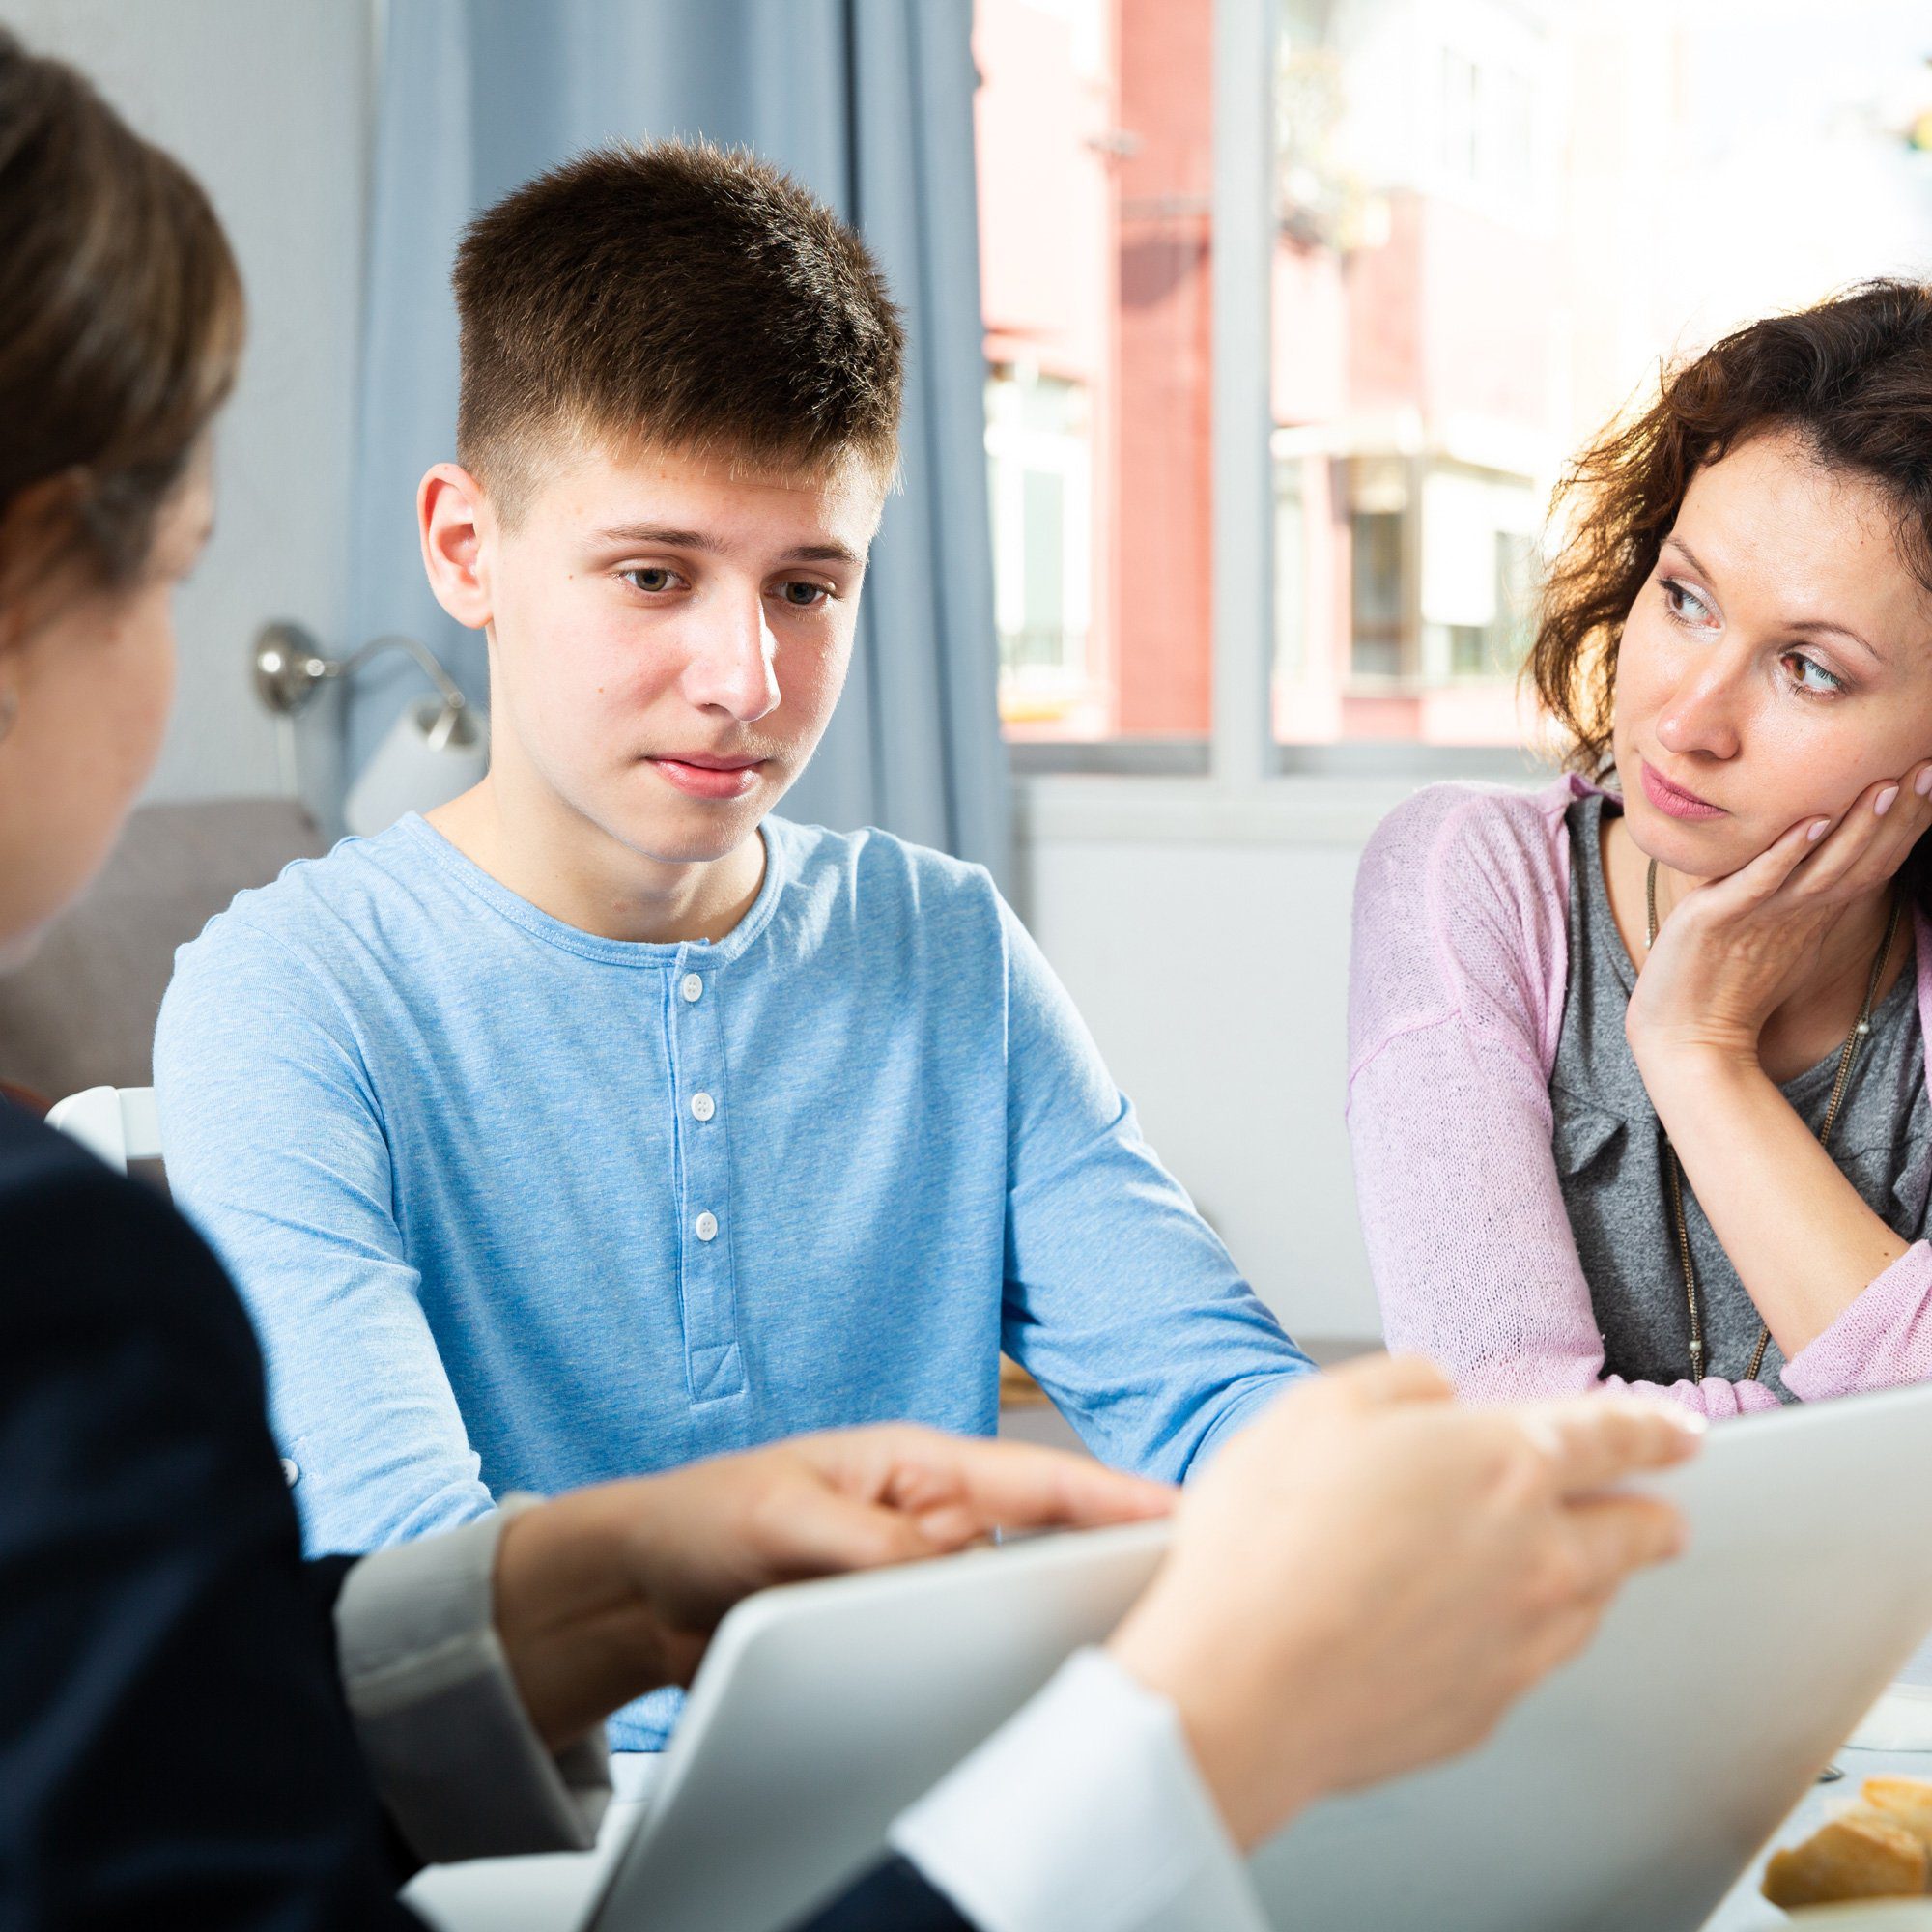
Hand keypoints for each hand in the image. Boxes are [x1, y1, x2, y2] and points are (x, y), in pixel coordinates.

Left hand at [494, 1425, 1173, 1750]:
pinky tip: (1022, 1702)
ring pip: (1011, 1612)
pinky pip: (963, 1658)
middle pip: (1046, 1549)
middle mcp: (933, 1525)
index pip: (1040, 1480)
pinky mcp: (895, 1642)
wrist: (637, 1594)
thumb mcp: (788, 1518)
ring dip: (1053, 1632)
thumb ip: (872, 1546)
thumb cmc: (702, 1519)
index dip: (1119, 1495)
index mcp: (920, 1469)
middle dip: (1111, 1571)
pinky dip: (996, 1674)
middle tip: (1175, 1603)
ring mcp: (918, 1585)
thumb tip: (949, 1574)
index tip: (1190, 1514)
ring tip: (1111, 1659)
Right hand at [1106, 1356, 1699, 1850]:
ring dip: (1590, 1575)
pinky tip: (1483, 1625)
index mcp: (1505, 1462)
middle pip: (1636, 1530)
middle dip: (1652, 1513)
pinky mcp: (1488, 1708)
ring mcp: (1522, 1642)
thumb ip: (1401, 1384)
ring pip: (1593, 1602)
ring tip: (1561, 1564)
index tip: (1680, 1432)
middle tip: (1655, 1508)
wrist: (1242, 1680)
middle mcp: (1539, 1554)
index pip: (1613, 1437)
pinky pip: (1536, 1659)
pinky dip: (1529, 1635)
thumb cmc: (1270, 1540)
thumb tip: (1435, 1393)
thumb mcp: (1321, 1407)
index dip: (1655, 1429)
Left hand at [1624, 762, 1931, 1075]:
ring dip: (1856, 827)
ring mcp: (1765, 915)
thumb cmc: (1727, 980)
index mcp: (1816, 912)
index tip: (1929, 775)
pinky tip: (1811, 822)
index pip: (1874, 861)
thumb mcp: (1774, 926)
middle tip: (1928, 767)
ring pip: (1823, 868)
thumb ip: (1797, 889)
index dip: (1906, 822)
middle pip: (1862, 859)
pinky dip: (1787, 852)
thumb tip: (1815, 846)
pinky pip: (1760, 881)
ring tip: (1886, 785)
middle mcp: (1800, 912)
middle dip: (1898, 815)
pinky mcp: (1721, 918)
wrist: (1686, 1036)